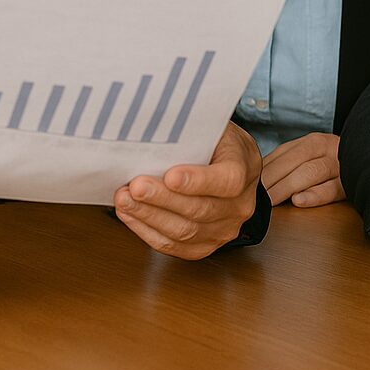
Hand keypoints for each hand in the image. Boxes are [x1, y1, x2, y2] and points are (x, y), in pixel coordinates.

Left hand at [113, 122, 259, 259]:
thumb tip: (154, 123)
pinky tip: (131, 215)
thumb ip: (191, 129)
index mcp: (245, 168)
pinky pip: (175, 246)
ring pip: (185, 231)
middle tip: (134, 186)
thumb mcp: (212, 124)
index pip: (227, 181)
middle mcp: (239, 205)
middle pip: (200, 209)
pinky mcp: (205, 245)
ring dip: (149, 216)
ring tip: (125, 200)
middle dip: (162, 199)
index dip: (198, 181)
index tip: (170, 175)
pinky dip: (148, 231)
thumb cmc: (216, 141)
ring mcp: (224, 229)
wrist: (231, 163)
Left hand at [261, 132, 343, 206]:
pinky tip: (298, 200)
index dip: (263, 169)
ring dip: (286, 187)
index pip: (282, 153)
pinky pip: (331, 190)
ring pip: (309, 172)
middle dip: (270, 179)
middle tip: (255, 196)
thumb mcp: (312, 156)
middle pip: (294, 161)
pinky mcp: (348, 184)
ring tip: (269, 200)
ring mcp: (338, 165)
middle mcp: (325, 149)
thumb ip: (288, 163)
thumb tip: (258, 177)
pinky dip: (313, 196)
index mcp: (312, 143)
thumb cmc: (333, 163)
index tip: (248, 183)